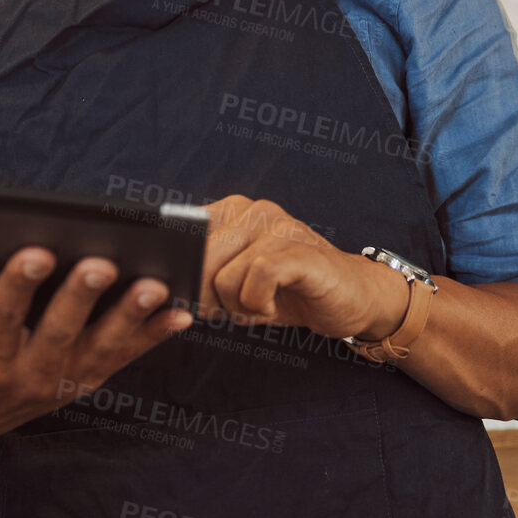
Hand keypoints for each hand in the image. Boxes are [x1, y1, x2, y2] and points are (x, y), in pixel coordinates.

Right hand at [0, 248, 193, 436]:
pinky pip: (125, 358)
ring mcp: (61, 382)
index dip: (17, 288)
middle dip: (80, 299)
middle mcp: (24, 379)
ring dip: (129, 320)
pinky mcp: (86, 379)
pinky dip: (154, 337)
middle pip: (57, 336)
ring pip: (99, 351)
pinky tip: (181, 311)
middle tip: (101, 262)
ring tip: (154, 285)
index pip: (0, 321)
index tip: (34, 251)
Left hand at [199, 195, 410, 339]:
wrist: (351, 297)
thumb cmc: (288, 291)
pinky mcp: (299, 250)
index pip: (182, 236)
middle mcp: (254, 209)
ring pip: (223, 277)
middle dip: (208, 298)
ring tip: (263, 304)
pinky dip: (259, 306)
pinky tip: (276, 306)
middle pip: (198, 261)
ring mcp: (279, 226)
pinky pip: (256, 280)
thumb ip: (204, 276)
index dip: (180, 270)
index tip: (186, 293)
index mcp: (232, 211)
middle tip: (237, 308)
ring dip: (238, 307)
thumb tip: (166, 288)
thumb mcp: (238, 283)